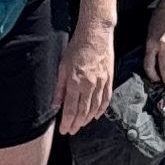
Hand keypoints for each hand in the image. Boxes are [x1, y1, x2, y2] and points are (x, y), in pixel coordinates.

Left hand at [58, 19, 114, 133]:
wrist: (96, 34)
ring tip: (81, 125)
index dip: (67, 122)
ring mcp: (101, 83)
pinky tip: (96, 115)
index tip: (63, 130)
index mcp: (75, 82)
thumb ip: (59, 87)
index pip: (70, 109)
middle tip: (71, 131)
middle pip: (82, 111)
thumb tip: (55, 104)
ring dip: (87, 119)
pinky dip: (101, 110)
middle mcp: (89, 85)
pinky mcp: (109, 79)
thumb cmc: (77, 47)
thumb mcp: (62, 66)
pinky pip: (105, 99)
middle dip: (76, 124)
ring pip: (94, 107)